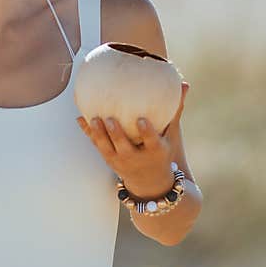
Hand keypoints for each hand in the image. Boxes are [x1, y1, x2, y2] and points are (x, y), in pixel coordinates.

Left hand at [76, 81, 189, 198]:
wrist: (151, 183)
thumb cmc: (162, 151)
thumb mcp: (172, 134)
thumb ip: (176, 109)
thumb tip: (185, 83)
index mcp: (155, 152)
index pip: (152, 142)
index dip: (147, 132)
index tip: (141, 120)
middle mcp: (137, 159)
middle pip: (125, 147)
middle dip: (117, 135)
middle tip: (110, 119)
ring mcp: (121, 161)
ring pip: (107, 149)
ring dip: (99, 135)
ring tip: (92, 119)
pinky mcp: (110, 160)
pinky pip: (98, 146)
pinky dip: (89, 133)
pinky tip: (80, 118)